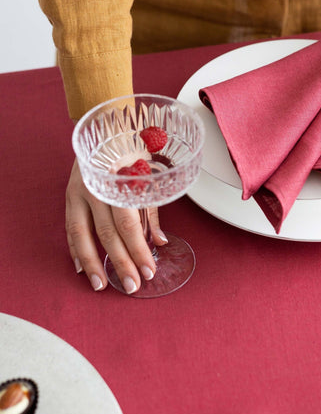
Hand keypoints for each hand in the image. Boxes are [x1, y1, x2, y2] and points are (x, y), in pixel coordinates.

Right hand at [65, 158, 167, 292]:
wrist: (105, 128)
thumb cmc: (131, 151)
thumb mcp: (146, 177)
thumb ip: (150, 211)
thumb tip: (160, 241)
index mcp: (118, 183)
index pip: (129, 225)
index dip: (138, 250)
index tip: (148, 270)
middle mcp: (96, 189)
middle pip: (107, 234)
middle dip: (121, 263)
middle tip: (132, 285)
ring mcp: (78, 193)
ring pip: (82, 235)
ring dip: (93, 263)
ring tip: (101, 285)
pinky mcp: (69, 196)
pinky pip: (70, 228)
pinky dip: (75, 249)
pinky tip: (81, 267)